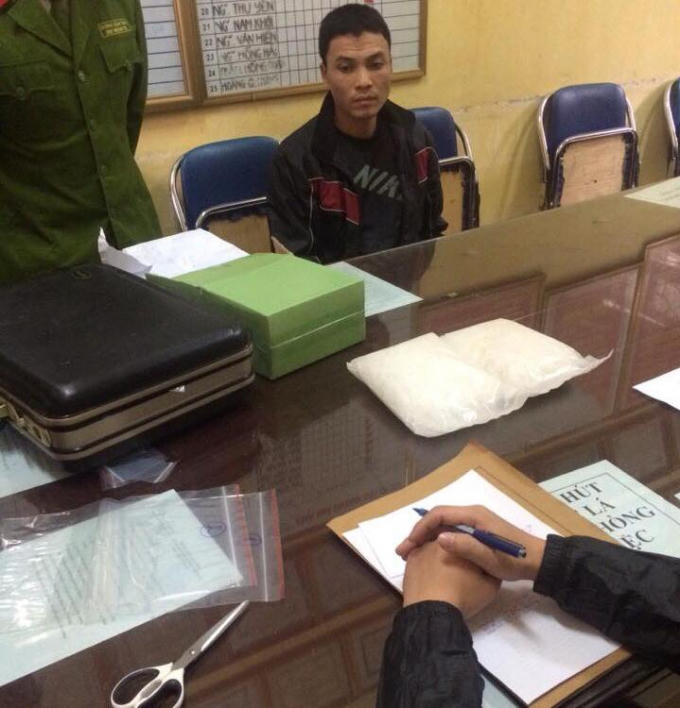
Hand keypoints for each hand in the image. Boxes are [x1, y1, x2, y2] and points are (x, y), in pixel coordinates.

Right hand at [396, 505, 545, 581]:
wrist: (539, 561)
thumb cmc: (515, 559)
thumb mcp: (490, 558)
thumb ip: (465, 547)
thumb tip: (439, 538)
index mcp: (474, 515)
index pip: (439, 514)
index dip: (421, 528)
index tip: (409, 545)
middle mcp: (472, 513)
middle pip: (437, 518)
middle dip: (418, 533)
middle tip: (403, 551)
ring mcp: (474, 521)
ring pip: (442, 525)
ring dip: (425, 537)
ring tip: (411, 554)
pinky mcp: (476, 531)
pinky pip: (450, 531)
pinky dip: (436, 540)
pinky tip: (429, 554)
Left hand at [402, 540, 499, 618]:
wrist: (432, 610)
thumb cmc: (463, 595)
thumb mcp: (490, 585)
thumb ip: (491, 569)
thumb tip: (487, 564)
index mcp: (461, 540)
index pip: (468, 539)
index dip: (472, 552)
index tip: (474, 567)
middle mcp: (440, 539)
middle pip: (450, 542)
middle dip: (455, 555)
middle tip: (459, 574)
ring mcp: (422, 548)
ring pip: (434, 549)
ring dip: (439, 559)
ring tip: (443, 579)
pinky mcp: (410, 559)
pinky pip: (420, 558)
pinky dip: (425, 566)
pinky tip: (429, 579)